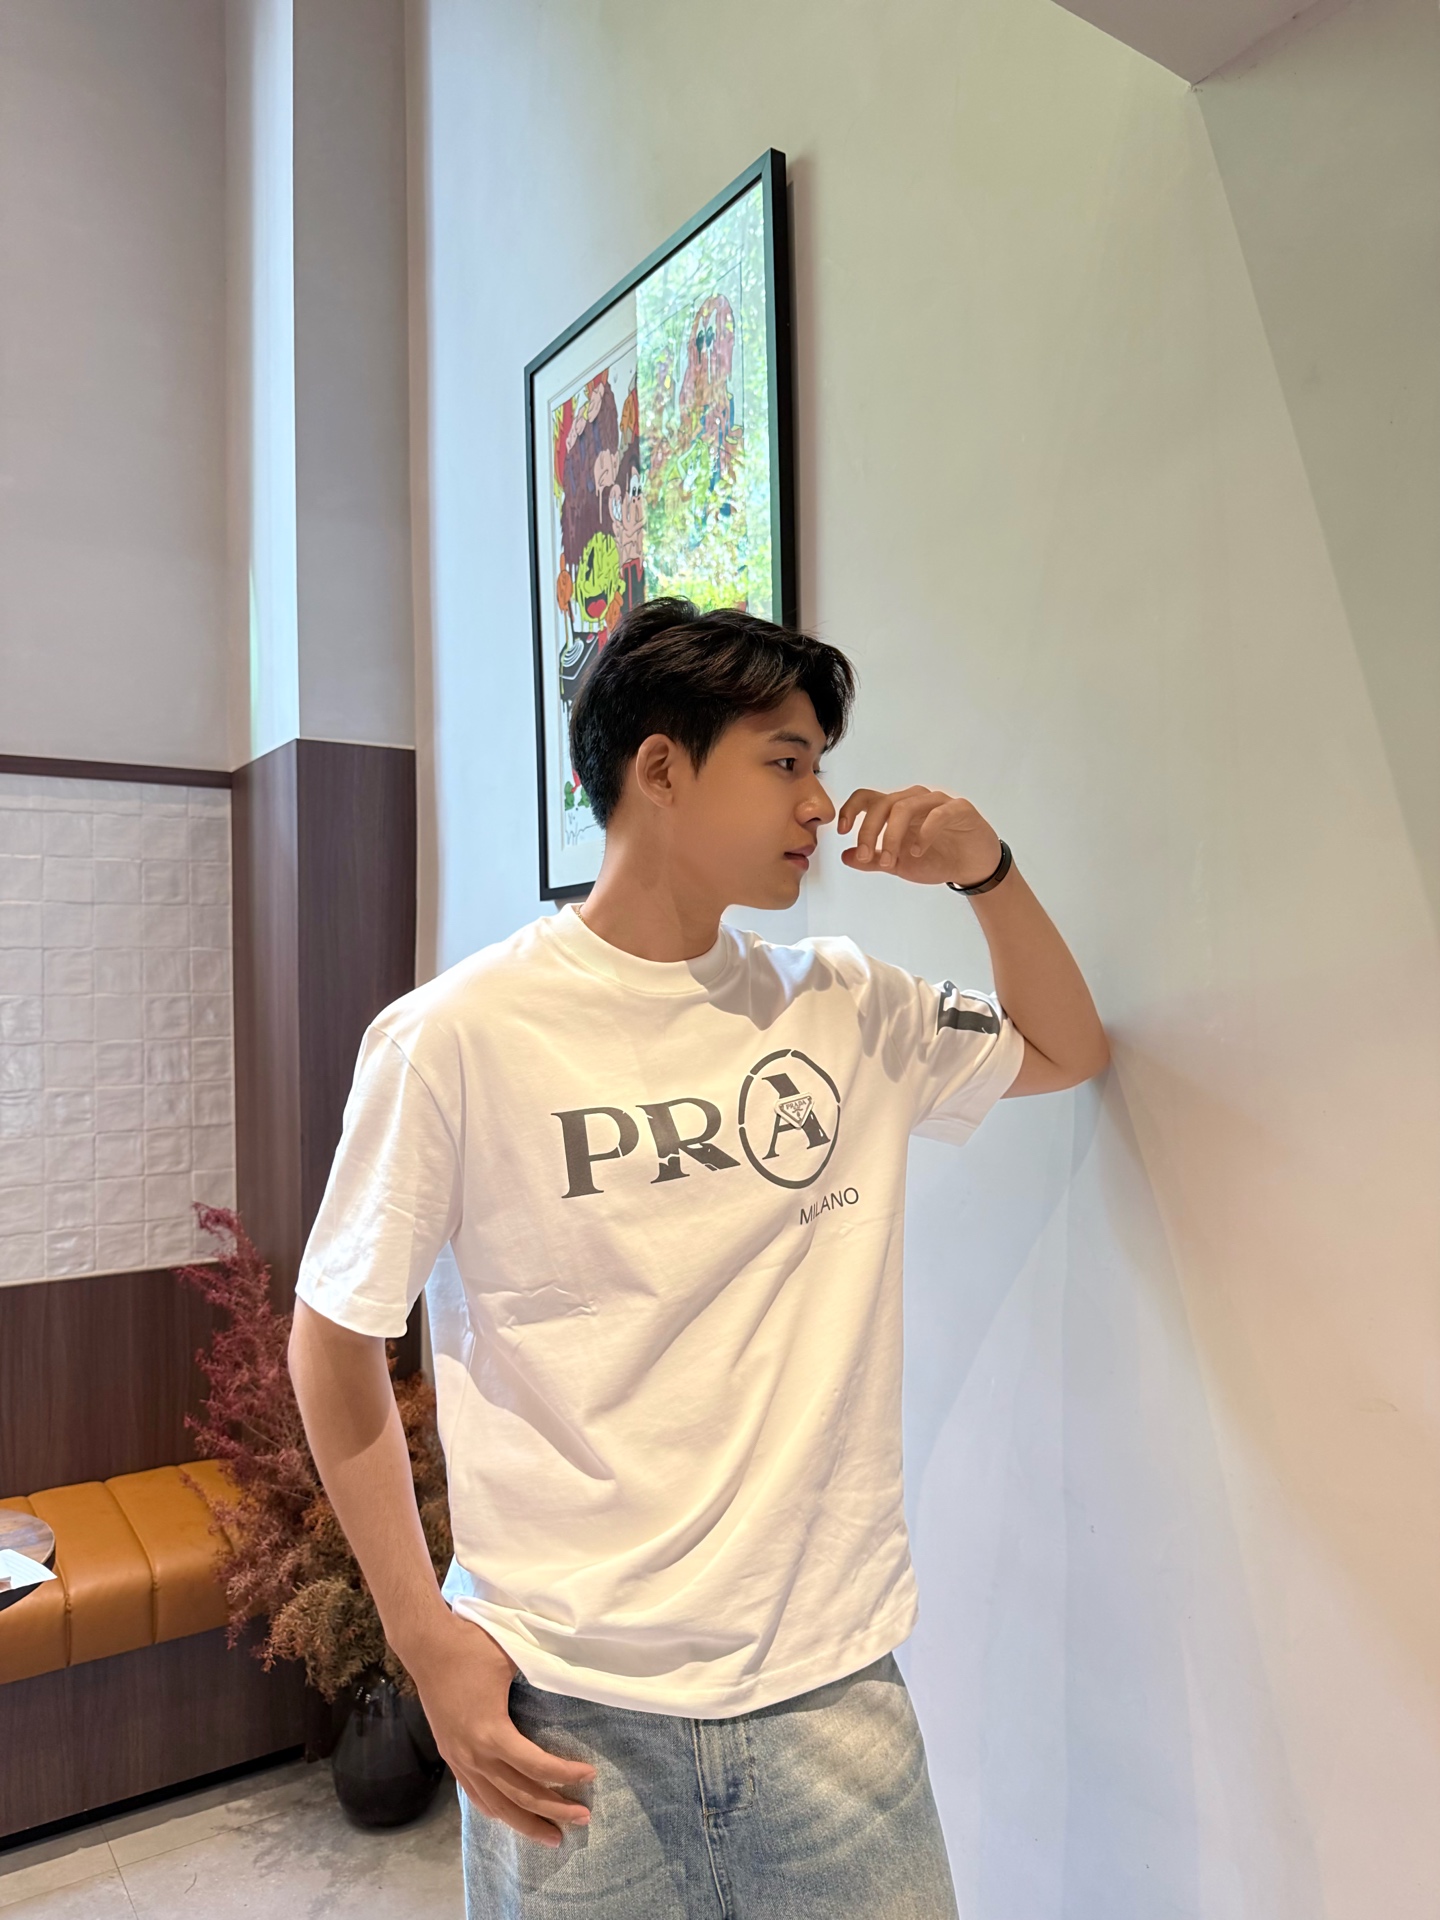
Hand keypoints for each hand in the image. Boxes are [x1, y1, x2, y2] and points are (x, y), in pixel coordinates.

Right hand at [405, 1608, 594, 1846]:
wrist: (426, 1644)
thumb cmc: (471, 1646)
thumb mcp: (512, 1658)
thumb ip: (540, 1675)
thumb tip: (571, 1682)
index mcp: (491, 1733)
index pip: (536, 1767)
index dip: (565, 1775)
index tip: (590, 1775)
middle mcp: (474, 1755)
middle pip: (520, 1795)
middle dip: (553, 1811)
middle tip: (583, 1820)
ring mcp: (459, 1759)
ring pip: (496, 1805)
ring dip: (525, 1822)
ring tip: (552, 1836)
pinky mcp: (450, 1755)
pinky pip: (475, 1794)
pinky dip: (496, 1810)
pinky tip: (510, 1816)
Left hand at [836, 786, 1003, 887]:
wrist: (973, 867)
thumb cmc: (937, 859)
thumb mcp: (900, 865)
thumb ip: (874, 860)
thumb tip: (846, 857)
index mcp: (897, 809)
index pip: (867, 798)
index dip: (850, 810)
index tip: (841, 831)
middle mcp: (914, 800)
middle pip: (883, 803)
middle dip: (869, 831)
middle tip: (866, 857)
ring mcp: (937, 802)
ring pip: (905, 807)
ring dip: (892, 835)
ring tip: (891, 861)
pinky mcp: (959, 809)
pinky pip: (937, 814)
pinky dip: (923, 833)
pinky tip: (917, 851)